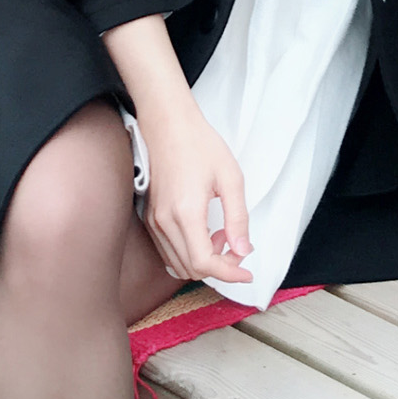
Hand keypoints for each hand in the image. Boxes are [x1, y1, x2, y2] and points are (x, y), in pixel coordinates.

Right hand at [139, 99, 252, 285]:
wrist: (169, 125)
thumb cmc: (200, 145)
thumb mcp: (231, 179)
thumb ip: (238, 219)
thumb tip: (243, 251)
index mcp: (186, 212)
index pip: (205, 263)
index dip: (229, 274)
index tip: (247, 272)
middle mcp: (165, 222)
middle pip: (191, 269)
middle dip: (220, 267)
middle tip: (238, 247)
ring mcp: (154, 221)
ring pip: (178, 264)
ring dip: (204, 261)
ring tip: (222, 236)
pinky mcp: (150, 218)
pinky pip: (169, 251)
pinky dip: (190, 252)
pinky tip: (206, 232)